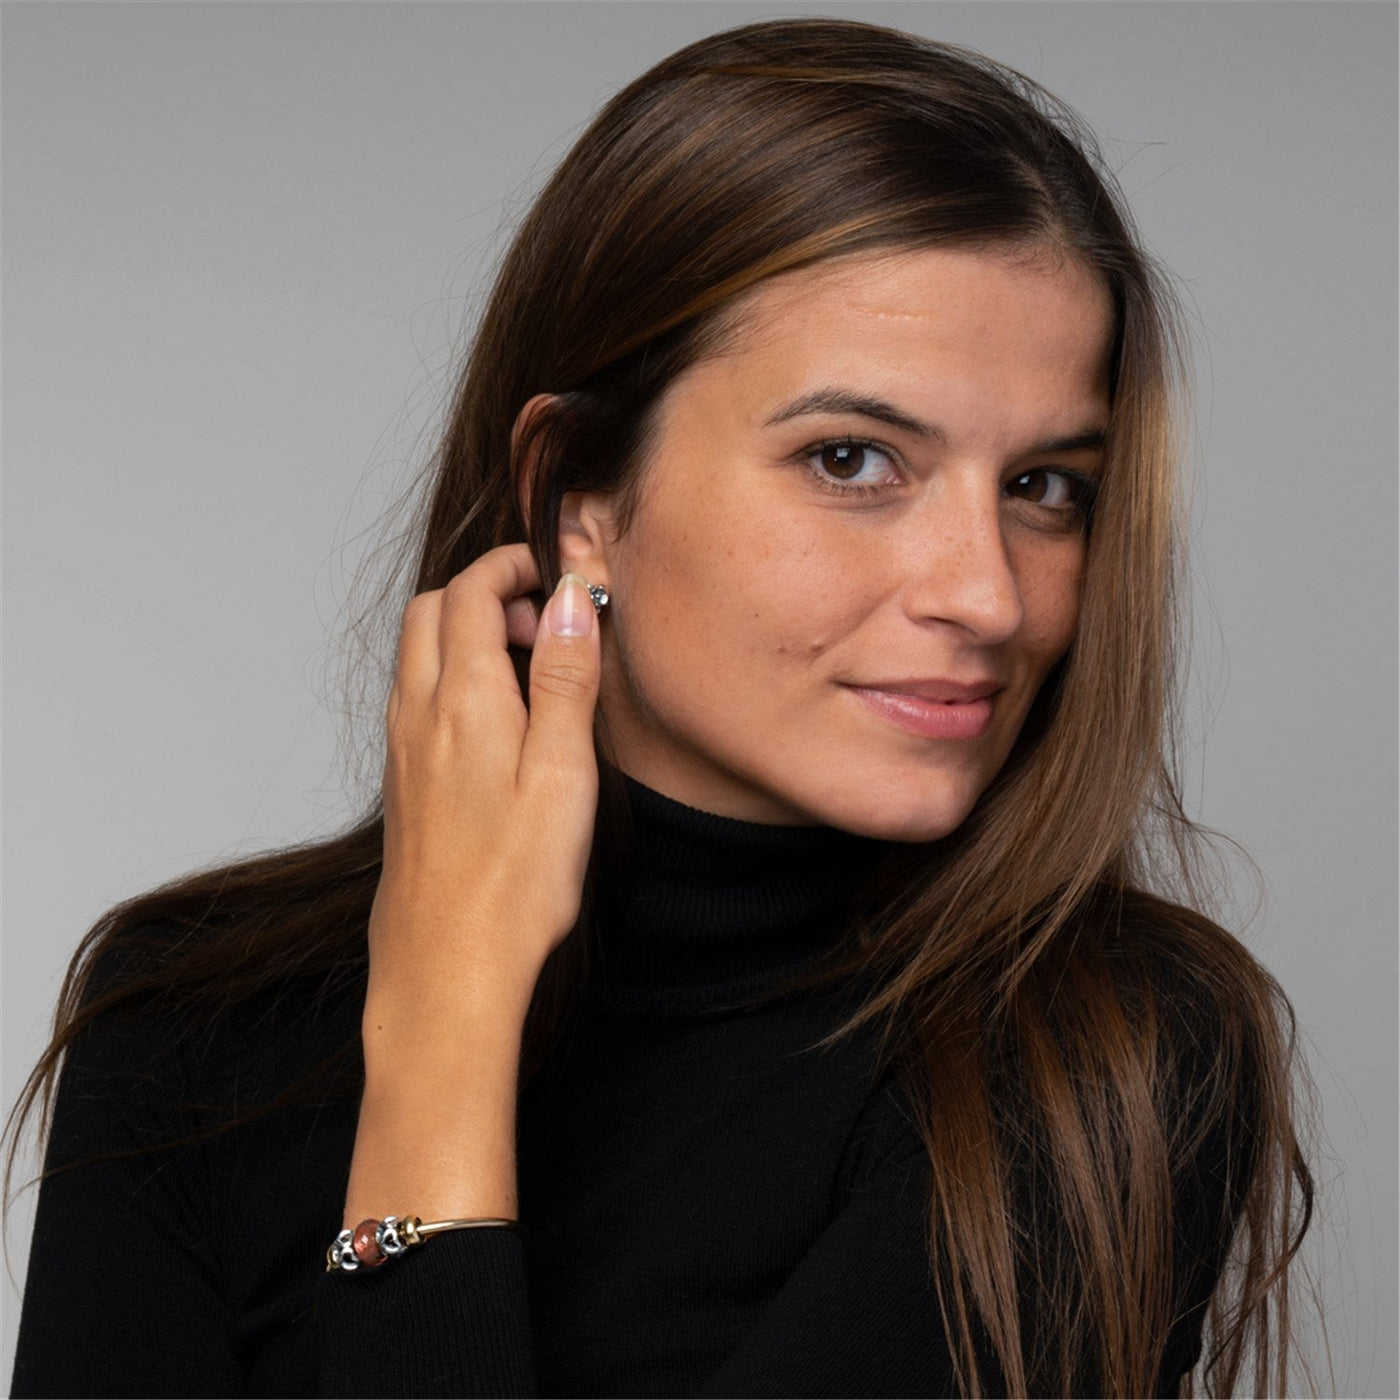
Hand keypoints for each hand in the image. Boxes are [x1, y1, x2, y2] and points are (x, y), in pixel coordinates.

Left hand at [363, 543, 601, 1066]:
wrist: (446, 970)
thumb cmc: (513, 884)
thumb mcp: (561, 772)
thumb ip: (565, 678)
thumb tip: (570, 598)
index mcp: (463, 701)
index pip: (468, 591)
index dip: (510, 566)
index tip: (552, 574)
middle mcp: (419, 716)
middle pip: (430, 611)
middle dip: (483, 591)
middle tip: (544, 623)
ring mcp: (403, 751)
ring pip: (418, 654)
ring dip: (464, 634)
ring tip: (529, 671)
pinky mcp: (403, 786)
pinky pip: (416, 699)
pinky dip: (452, 678)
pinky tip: (497, 726)